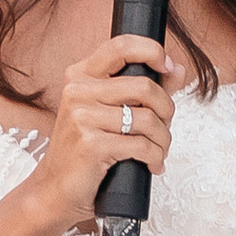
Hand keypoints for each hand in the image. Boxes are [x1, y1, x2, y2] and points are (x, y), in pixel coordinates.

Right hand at [39, 37, 178, 224]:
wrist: (57, 189)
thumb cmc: (86, 151)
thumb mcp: (111, 113)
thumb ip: (144, 89)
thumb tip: (178, 69)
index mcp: (81, 76)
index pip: (121, 46)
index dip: (152, 51)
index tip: (167, 67)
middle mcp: (78, 91)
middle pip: (145, 87)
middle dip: (167, 111)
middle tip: (165, 128)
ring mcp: (82, 117)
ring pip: (148, 120)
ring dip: (163, 140)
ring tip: (159, 151)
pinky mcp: (91, 144)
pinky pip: (142, 145)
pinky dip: (155, 157)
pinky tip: (152, 164)